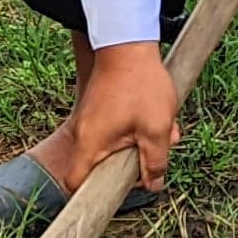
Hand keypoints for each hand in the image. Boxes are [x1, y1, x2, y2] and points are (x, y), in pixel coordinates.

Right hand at [66, 41, 182, 189]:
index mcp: (90, 144)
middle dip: (130, 165)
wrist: (128, 41)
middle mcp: (84, 133)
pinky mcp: (99, 107)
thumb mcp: (156, 128)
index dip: (90, 196)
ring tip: (162, 130)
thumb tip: (153, 185)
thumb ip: (155, 161)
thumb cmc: (140, 84)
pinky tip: (156, 116)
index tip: (114, 193)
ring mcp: (90, 119)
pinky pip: (116, 129)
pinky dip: (137, 128)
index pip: (75, 182)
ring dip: (139, 143)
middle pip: (100, 166)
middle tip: (152, 155)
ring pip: (114, 146)